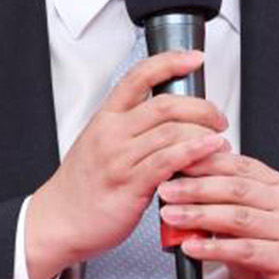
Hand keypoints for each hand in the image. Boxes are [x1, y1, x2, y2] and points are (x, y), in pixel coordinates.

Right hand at [24, 49, 230, 278]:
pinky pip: (168, 161)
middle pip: (165, 104)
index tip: (194, 58)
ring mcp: (119, 158)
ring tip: (220, 141)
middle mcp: (112, 133)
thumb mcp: (99, 144)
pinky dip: (195, 152)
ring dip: (204, 132)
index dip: (170, 61)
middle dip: (201, 107)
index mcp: (106, 118)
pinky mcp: (129, 184)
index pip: (139, 76)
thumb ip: (130, 129)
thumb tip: (169, 119)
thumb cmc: (82, 187)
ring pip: (171, 131)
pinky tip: (210, 150)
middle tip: (218, 117)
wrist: (59, 220)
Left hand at [157, 152, 278, 278]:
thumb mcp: (250, 222)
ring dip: (199, 215)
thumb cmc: (276, 254)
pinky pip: (244, 250)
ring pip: (238, 217)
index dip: (206, 163)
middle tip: (168, 190)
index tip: (177, 163)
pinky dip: (213, 248)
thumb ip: (225, 205)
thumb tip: (183, 191)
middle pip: (236, 189)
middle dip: (196, 188)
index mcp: (278, 187)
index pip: (239, 165)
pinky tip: (192, 247)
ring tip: (172, 216)